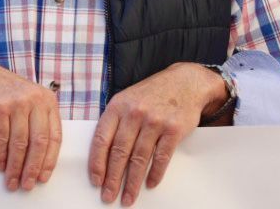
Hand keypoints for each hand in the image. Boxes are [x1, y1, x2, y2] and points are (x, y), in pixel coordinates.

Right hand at [0, 58, 60, 192]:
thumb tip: (43, 157)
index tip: (42, 178)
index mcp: (46, 99)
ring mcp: (16, 102)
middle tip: (27, 185)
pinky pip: (2, 139)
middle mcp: (34, 99)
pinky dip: (1, 155)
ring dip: (15, 167)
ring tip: (11, 181)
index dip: (49, 161)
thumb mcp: (26, 98)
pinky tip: (0, 165)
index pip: (55, 136)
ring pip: (20, 144)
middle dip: (33, 168)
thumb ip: (38, 118)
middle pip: (39, 142)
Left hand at [88, 63, 222, 205]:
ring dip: (132, 182)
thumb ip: (114, 121)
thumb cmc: (151, 94)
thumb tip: (102, 152)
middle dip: (112, 178)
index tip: (95, 180)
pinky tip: (150, 184)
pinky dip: (155, 173)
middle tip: (108, 196)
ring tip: (128, 197)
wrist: (184, 82)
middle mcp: (134, 113)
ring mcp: (154, 121)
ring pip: (139, 158)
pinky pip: (162, 156)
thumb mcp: (126, 99)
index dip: (97, 162)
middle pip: (119, 152)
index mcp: (117, 106)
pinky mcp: (174, 129)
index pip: (101, 139)